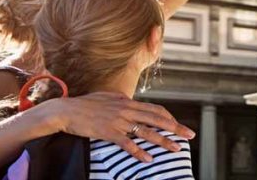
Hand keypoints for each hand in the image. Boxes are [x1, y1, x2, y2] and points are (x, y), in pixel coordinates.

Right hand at [37, 92, 195, 161]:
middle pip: (157, 119)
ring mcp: (118, 121)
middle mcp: (126, 110)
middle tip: (190, 135)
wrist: (66, 110)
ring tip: (176, 149)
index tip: (178, 125)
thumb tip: (130, 100)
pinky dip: (139, 152)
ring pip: (146, 132)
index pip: (155, 109)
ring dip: (163, 141)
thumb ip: (121, 99)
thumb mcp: (107, 97)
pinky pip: (127, 143)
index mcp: (127, 102)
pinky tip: (148, 159)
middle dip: (176, 128)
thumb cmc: (85, 104)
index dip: (169, 117)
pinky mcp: (108, 132)